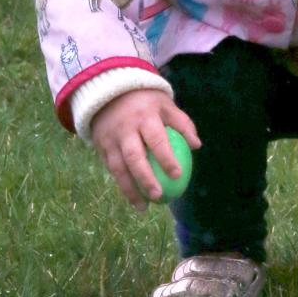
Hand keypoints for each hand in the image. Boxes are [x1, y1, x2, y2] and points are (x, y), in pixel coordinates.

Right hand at [90, 89, 200, 210]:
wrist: (108, 90)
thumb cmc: (145, 101)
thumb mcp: (165, 104)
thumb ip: (182, 123)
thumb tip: (197, 146)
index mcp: (144, 117)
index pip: (156, 140)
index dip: (166, 158)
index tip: (177, 175)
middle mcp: (125, 129)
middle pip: (134, 158)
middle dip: (145, 179)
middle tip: (158, 196)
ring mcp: (110, 138)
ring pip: (118, 168)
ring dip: (130, 189)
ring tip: (143, 207)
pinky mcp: (100, 146)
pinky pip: (111, 168)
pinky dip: (121, 184)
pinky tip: (133, 198)